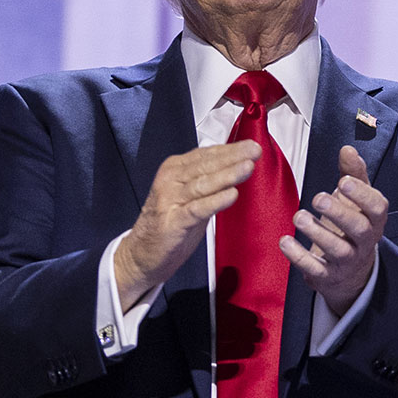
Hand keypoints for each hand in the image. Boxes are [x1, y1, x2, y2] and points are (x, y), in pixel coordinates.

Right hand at [114, 141, 259, 309]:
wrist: (142, 253)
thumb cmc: (171, 222)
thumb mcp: (191, 195)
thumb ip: (209, 180)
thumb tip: (238, 163)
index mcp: (175, 169)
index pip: (206, 155)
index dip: (230, 149)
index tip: (253, 144)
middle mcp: (170, 181)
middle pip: (206, 166)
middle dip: (233, 157)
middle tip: (255, 150)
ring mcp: (170, 200)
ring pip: (202, 184)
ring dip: (227, 175)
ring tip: (248, 167)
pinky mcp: (172, 222)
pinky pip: (197, 209)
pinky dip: (215, 201)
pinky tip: (232, 194)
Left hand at [280, 145, 387, 315]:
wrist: (350, 272)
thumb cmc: (351, 226)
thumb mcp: (356, 199)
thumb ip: (353, 174)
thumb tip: (347, 148)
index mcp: (374, 220)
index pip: (377, 208)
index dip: (362, 195)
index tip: (343, 181)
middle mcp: (365, 242)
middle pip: (359, 229)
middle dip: (339, 213)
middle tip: (318, 198)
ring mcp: (347, 261)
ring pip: (338, 250)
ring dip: (317, 233)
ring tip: (298, 216)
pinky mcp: (328, 276)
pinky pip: (315, 269)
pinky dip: (299, 256)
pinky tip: (285, 241)